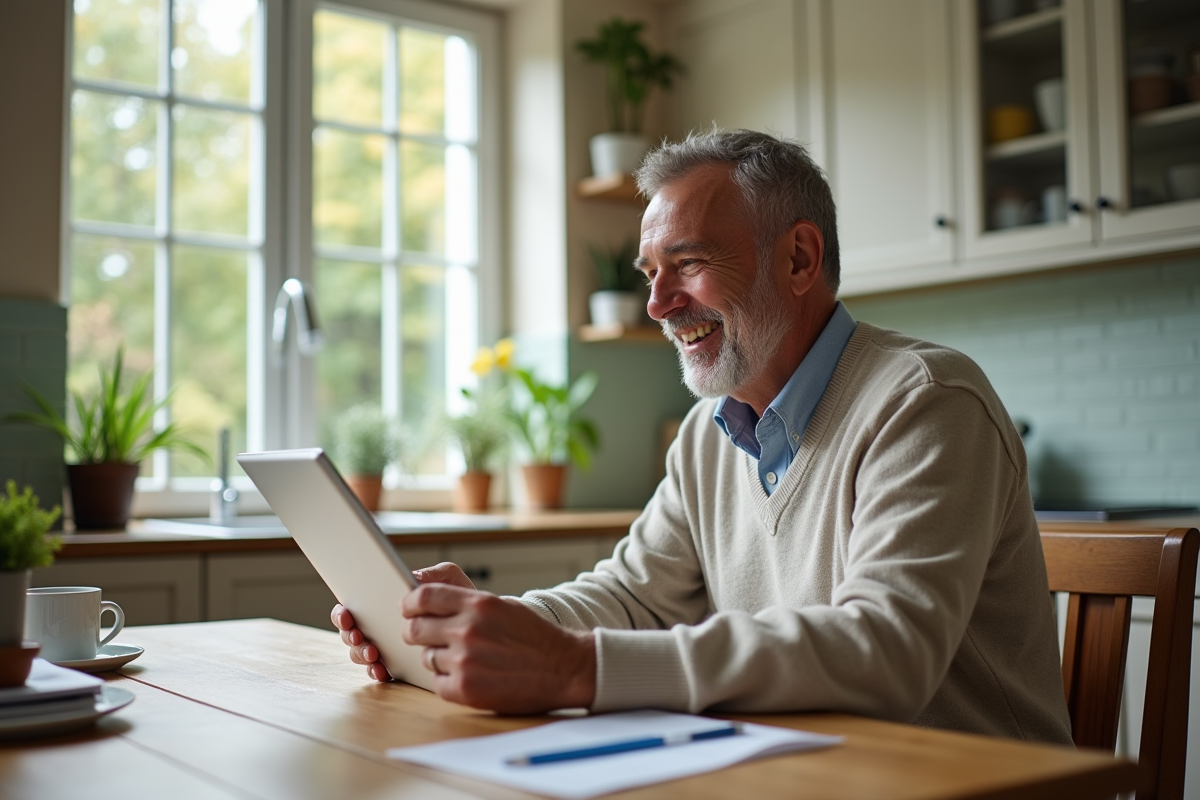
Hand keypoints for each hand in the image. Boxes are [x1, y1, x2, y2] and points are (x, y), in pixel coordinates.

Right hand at [330, 563, 477, 681]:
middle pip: (351, 630)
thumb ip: (431, 576)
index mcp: (386, 600)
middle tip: (357, 635)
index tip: (347, 614)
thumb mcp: (449, 581)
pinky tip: (382, 670)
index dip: (343, 610)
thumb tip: (410, 580)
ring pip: (361, 652)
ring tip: (374, 653)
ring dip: (361, 653)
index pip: (355, 604)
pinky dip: (376, 671)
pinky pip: (378, 671)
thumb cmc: (461, 600)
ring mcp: (387, 646)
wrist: (483, 627)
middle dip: (348, 634)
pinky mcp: (397, 666)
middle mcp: (381, 624)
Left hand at [402, 583, 595, 713]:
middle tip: (426, 637)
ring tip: (464, 659)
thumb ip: (464, 599)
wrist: (565, 668)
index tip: (408, 608)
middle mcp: (468, 630)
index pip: (423, 597)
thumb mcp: (502, 605)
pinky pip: (437, 683)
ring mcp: (466, 662)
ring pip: (427, 657)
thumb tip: (422, 591)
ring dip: (438, 658)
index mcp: (478, 604)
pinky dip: (448, 682)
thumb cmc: (533, 636)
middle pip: (415, 629)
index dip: (409, 603)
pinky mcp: (466, 690)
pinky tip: (470, 676)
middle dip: (416, 632)